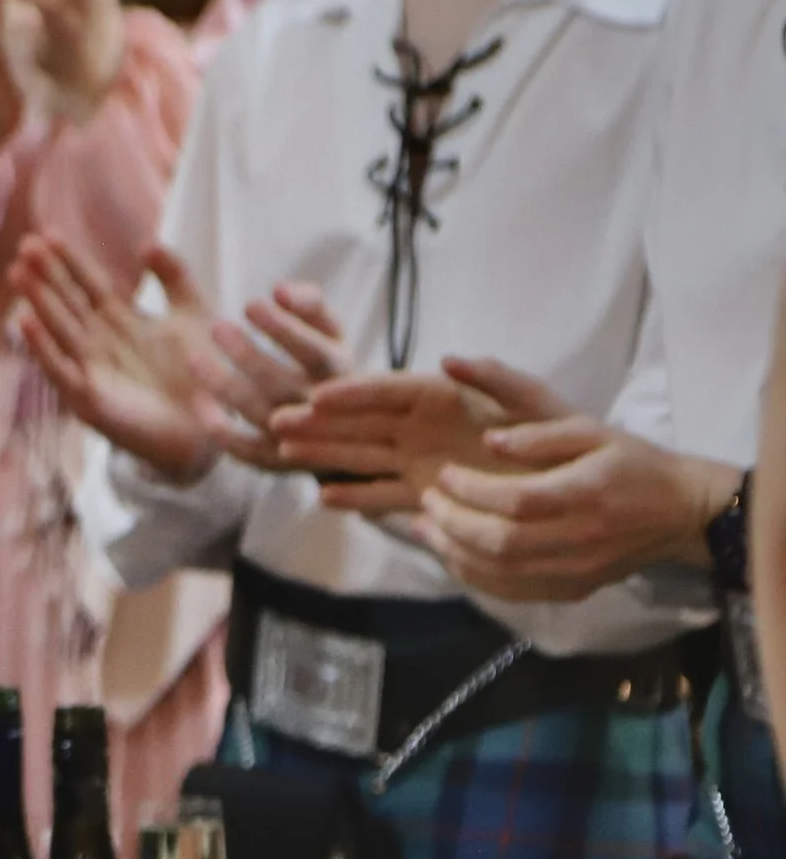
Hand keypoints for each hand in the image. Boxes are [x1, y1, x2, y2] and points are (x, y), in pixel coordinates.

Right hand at [11, 233, 229, 484]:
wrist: (211, 428)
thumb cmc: (202, 374)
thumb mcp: (193, 312)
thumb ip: (174, 276)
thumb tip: (144, 244)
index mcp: (121, 322)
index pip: (88, 284)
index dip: (68, 260)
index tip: (46, 234)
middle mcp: (100, 344)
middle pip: (67, 302)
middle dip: (45, 276)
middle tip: (23, 246)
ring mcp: (91, 371)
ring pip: (59, 330)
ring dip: (37, 303)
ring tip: (18, 275)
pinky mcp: (89, 400)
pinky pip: (60, 370)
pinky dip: (42, 347)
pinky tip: (25, 322)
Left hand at [203, 282, 347, 469]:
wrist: (344, 431)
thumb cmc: (328, 366)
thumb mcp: (332, 332)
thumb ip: (311, 305)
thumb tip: (279, 289)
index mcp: (340, 372)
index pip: (312, 350)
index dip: (281, 328)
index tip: (249, 304)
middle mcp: (321, 409)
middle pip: (279, 383)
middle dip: (246, 355)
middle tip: (216, 327)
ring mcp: (297, 438)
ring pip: (257, 414)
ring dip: (224, 387)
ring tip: (194, 359)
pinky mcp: (275, 461)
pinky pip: (246, 451)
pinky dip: (222, 431)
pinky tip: (199, 403)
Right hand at [267, 356, 564, 514]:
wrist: (580, 485)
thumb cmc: (561, 436)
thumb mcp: (535, 400)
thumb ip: (495, 378)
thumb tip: (451, 360)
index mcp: (443, 395)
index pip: (387, 389)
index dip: (352, 392)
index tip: (317, 395)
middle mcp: (424, 426)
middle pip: (360, 421)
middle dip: (320, 421)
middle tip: (277, 421)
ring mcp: (419, 460)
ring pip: (362, 455)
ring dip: (324, 453)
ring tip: (283, 451)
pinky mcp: (424, 492)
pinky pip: (382, 493)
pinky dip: (356, 497)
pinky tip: (325, 498)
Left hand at [416, 423, 733, 601]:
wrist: (680, 513)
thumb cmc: (634, 463)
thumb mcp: (595, 430)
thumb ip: (542, 434)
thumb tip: (490, 440)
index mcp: (589, 493)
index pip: (517, 501)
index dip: (472, 490)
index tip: (444, 475)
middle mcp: (581, 539)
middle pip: (500, 542)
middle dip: (452, 522)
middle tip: (426, 500)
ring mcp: (575, 571)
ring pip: (498, 571)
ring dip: (451, 551)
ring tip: (425, 526)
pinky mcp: (570, 590)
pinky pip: (509, 590)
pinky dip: (471, 574)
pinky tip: (450, 552)